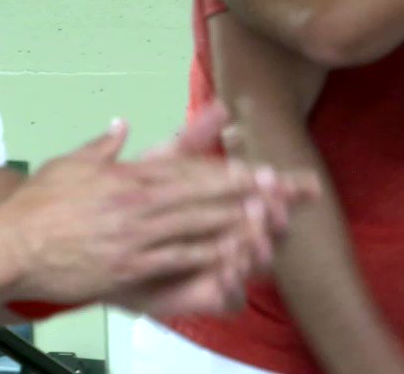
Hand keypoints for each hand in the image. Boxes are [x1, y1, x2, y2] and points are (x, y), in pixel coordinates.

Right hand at [0, 113, 314, 312]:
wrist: (7, 244)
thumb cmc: (38, 205)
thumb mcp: (73, 163)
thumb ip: (104, 146)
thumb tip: (120, 126)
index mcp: (133, 175)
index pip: (196, 169)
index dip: (236, 172)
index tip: (267, 172)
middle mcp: (141, 202)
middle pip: (209, 195)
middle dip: (254, 195)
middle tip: (290, 194)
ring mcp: (136, 236)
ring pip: (200, 227)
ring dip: (240, 225)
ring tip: (276, 223)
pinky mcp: (127, 268)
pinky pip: (176, 262)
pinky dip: (208, 261)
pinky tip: (235, 261)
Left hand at [111, 105, 320, 318]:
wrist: (100, 248)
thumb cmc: (136, 205)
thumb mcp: (163, 165)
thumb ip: (195, 138)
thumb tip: (224, 105)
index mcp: (231, 205)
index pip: (269, 195)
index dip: (287, 190)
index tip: (303, 183)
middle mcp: (235, 238)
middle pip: (272, 231)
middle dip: (277, 220)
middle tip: (277, 209)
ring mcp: (223, 269)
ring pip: (256, 266)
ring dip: (260, 252)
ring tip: (257, 239)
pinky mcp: (206, 298)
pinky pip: (230, 299)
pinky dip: (232, 286)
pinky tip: (228, 273)